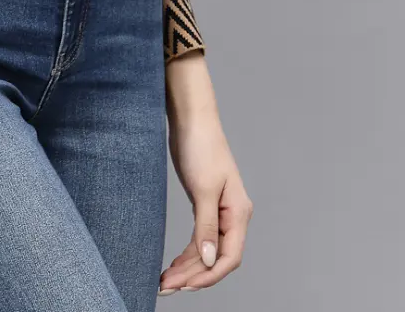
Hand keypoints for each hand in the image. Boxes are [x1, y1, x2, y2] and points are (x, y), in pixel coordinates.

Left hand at [159, 109, 253, 293]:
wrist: (190, 117)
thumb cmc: (201, 146)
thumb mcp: (204, 188)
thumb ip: (207, 226)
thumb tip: (210, 260)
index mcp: (238, 213)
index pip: (230, 257)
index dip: (209, 276)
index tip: (184, 285)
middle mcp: (232, 215)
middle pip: (217, 258)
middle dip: (193, 275)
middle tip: (166, 286)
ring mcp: (218, 211)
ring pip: (207, 250)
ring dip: (188, 267)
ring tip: (165, 280)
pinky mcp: (204, 204)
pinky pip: (200, 238)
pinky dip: (188, 253)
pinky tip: (174, 262)